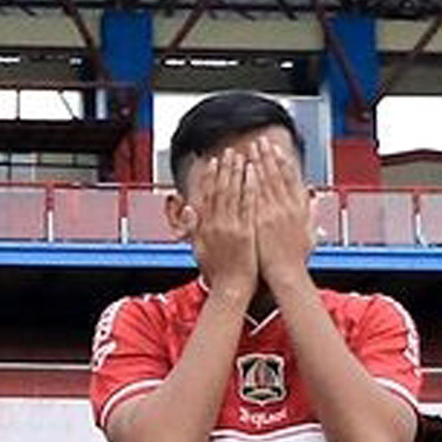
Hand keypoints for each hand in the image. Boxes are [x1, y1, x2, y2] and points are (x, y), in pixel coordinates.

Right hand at [177, 152, 257, 302]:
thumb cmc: (218, 273)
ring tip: (241, 156)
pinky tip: (253, 174)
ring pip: (233, 194)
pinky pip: (247, 204)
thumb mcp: (198, 250)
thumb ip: (194, 229)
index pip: (206, 197)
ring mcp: (231, 227)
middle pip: (219, 191)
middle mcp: (216, 225)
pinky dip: (249, 187)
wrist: (231, 289)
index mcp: (204, 228)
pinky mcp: (246, 231)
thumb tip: (189, 211)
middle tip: (228, 152)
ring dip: (237, 173)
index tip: (213, 163)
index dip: (209, 178)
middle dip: (224, 169)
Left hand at [250, 136, 314, 289]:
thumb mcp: (308, 233)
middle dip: (268, 156)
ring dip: (258, 163)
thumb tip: (314, 202)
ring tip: (250, 148)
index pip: (291, 179)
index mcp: (299, 209)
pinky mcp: (262, 221)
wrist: (286, 275)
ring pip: (265, 181)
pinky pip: (256, 196)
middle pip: (277, 175)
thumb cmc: (294, 259)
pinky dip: (252, 181)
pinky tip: (246, 169)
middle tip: (260, 141)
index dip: (283, 162)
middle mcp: (287, 207)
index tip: (276, 150)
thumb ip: (310, 215)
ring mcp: (274, 212)